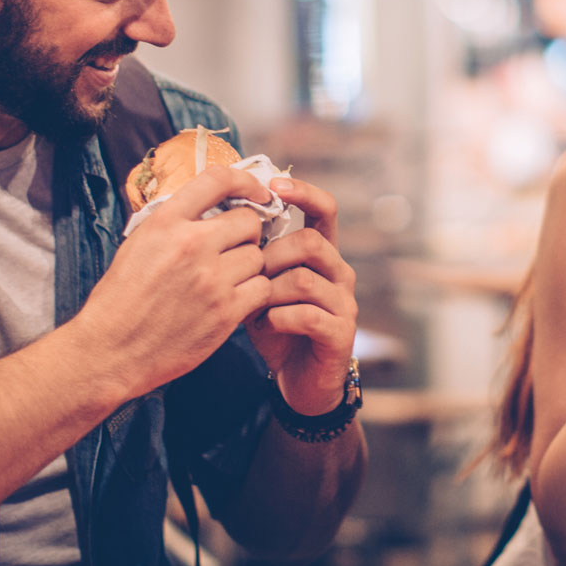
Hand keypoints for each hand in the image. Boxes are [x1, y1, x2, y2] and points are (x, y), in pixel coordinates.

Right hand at [80, 165, 274, 394]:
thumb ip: (174, 222)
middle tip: (236, 247)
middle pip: (249, 221)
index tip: (257, 192)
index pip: (218, 180)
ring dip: (249, 265)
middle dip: (247, 232)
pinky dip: (254, 293)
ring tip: (230, 278)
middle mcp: (191, 245)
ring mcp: (211, 280)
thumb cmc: (120, 299)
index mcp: (166, 223)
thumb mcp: (138, 244)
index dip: (246, 182)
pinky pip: (261, 288)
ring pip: (258, 256)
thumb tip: (210, 206)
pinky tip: (237, 299)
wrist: (111, 350)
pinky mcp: (225, 312)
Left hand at [249, 177, 357, 415]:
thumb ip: (253, 257)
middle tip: (247, 275)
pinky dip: (277, 319)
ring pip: (305, 279)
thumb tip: (222, 220)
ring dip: (270, 292)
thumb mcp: (260, 285)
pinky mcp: (340, 333)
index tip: (274, 185)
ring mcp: (344, 303)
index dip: (303, 191)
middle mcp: (339, 272)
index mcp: (322, 254)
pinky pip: (307, 314)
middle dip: (271, 256)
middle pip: (311, 242)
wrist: (297, 379)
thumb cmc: (276, 326)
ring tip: (253, 307)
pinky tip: (264, 325)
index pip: (325, 209)